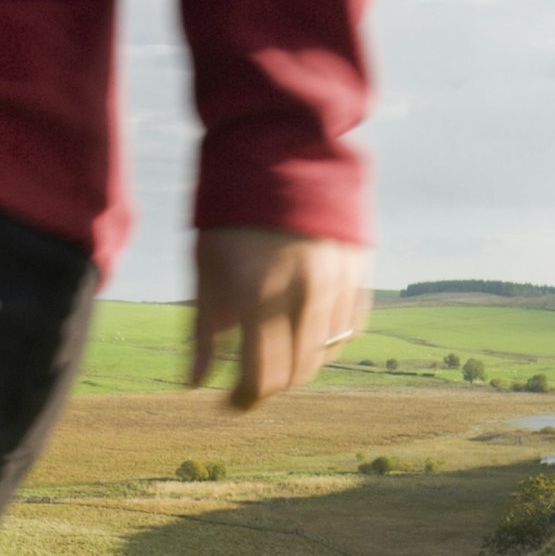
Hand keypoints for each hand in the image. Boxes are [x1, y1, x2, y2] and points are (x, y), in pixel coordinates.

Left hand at [187, 226, 368, 411]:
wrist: (281, 151)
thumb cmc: (231, 213)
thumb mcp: (206, 268)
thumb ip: (203, 329)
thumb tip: (196, 383)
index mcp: (258, 294)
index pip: (263, 377)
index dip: (244, 400)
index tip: (229, 404)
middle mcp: (304, 293)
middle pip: (296, 373)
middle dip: (271, 385)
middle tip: (249, 381)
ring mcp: (337, 282)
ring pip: (325, 354)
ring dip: (298, 363)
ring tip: (275, 351)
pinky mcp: (359, 272)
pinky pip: (349, 328)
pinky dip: (327, 340)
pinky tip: (304, 331)